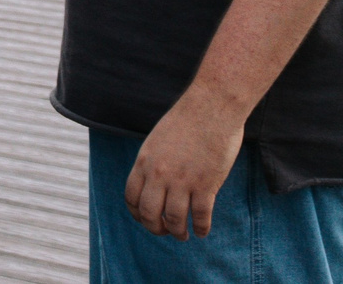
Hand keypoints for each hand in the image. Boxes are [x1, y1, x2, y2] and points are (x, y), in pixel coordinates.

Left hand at [125, 87, 245, 238]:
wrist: (210, 108)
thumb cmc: (186, 121)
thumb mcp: (157, 140)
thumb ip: (152, 162)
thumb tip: (152, 182)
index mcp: (144, 162)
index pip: (132, 197)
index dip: (137, 214)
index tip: (145, 219)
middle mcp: (159, 174)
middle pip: (150, 213)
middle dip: (155, 228)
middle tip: (164, 232)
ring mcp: (182, 181)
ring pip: (175, 219)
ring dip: (179, 233)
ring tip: (184, 235)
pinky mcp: (206, 184)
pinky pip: (201, 216)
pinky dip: (201, 228)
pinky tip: (203, 231)